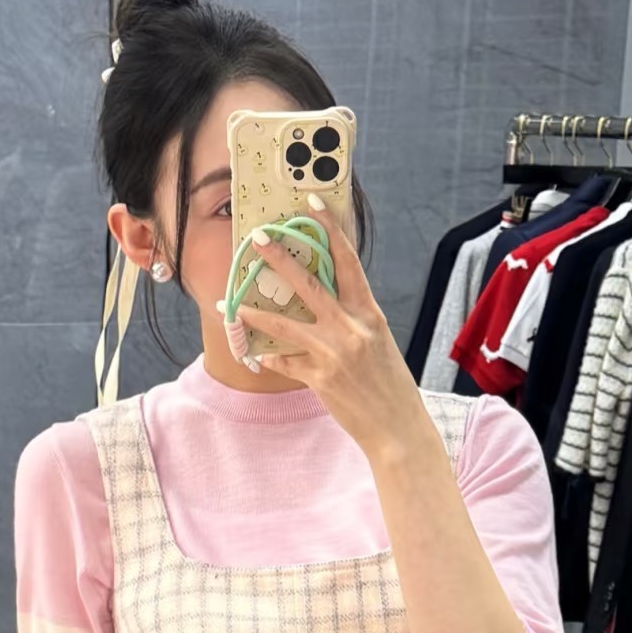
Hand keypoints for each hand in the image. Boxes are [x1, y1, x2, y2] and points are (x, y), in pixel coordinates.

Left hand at [229, 196, 432, 462]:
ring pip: (286, 324)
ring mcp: (333, 353)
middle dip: (280, 259)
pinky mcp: (319, 379)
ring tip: (233, 302)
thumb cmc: (390, 384)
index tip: (312, 206)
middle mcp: (351, 328)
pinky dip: (271, 357)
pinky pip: (285, 362)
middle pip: (309, 284)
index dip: (330, 230)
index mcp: (368, 313)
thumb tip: (327, 300)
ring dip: (256, 311)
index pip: (348, 261)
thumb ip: (354, 319)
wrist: (397, 427)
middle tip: (259, 239)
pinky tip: (257, 353)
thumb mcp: (379, 342)